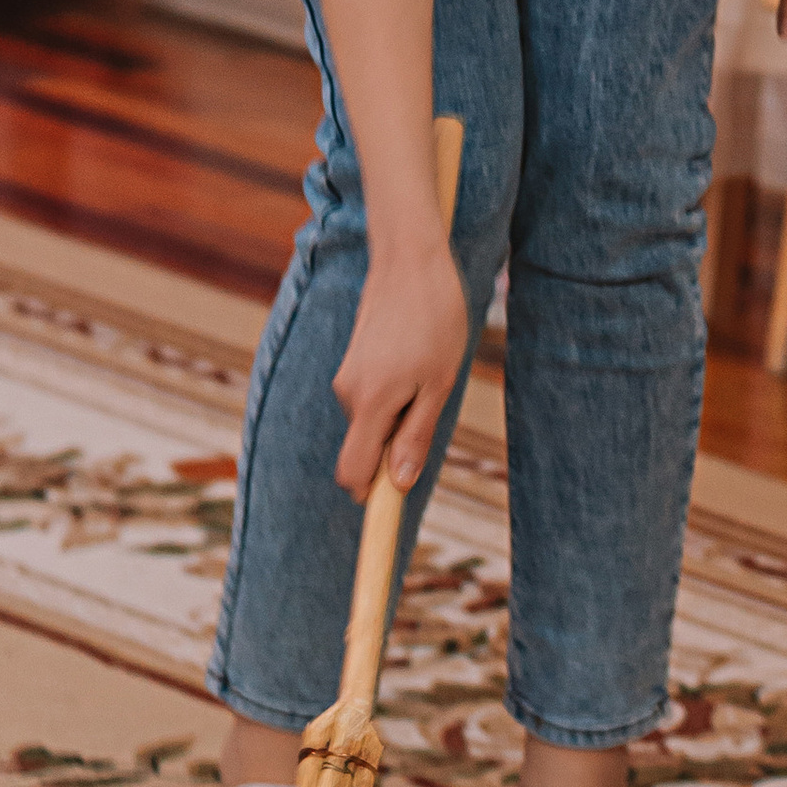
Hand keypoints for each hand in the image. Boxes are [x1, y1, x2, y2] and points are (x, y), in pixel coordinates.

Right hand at [330, 224, 469, 499]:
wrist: (411, 256)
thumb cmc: (434, 317)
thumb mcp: (438, 382)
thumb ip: (415, 435)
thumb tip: (398, 484)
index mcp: (369, 403)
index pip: (354, 474)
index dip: (367, 501)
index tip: (378, 530)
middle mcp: (348, 393)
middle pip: (368, 447)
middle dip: (397, 445)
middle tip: (434, 400)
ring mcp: (347, 375)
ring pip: (374, 419)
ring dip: (401, 411)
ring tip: (430, 367)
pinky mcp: (353, 360)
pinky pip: (373, 396)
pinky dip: (395, 392)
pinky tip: (418, 353)